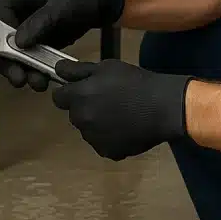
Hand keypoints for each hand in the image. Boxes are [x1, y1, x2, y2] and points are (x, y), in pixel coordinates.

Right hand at [0, 0, 125, 90]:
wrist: (102, 2)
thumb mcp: (62, 5)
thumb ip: (40, 21)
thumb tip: (19, 42)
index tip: (10, 59)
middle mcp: (15, 9)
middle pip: (0, 39)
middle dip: (10, 61)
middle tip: (20, 79)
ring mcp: (24, 24)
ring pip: (13, 51)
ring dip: (23, 69)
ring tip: (37, 83)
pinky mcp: (35, 38)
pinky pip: (28, 56)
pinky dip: (33, 68)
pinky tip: (42, 80)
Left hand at [52, 58, 191, 160]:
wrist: (162, 107)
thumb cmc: (134, 82)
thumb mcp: (106, 67)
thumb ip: (78, 70)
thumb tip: (57, 70)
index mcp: (79, 97)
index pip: (58, 97)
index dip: (68, 92)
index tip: (82, 88)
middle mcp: (82, 120)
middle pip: (74, 114)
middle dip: (84, 107)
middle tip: (106, 99)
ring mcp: (94, 139)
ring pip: (87, 129)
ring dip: (96, 122)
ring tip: (119, 113)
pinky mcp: (108, 152)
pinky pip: (101, 143)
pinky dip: (109, 137)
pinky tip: (125, 127)